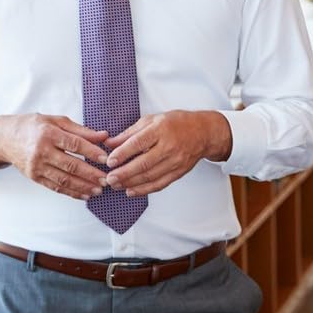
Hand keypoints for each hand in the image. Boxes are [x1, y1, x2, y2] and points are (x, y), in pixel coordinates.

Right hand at [0, 114, 109, 199]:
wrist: (5, 138)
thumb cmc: (33, 126)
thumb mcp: (55, 121)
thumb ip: (80, 130)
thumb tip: (104, 136)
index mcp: (48, 133)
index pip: (75, 144)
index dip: (92, 152)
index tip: (106, 159)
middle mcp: (41, 151)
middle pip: (71, 165)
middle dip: (91, 174)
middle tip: (107, 179)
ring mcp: (37, 166)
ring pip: (64, 180)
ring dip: (84, 187)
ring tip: (99, 190)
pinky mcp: (34, 177)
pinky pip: (56, 187)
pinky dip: (72, 193)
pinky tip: (85, 195)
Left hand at [103, 111, 231, 196]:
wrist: (203, 133)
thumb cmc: (176, 123)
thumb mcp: (151, 120)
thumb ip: (129, 133)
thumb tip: (109, 143)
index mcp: (161, 129)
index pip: (139, 143)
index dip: (123, 153)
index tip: (109, 161)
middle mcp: (169, 146)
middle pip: (144, 163)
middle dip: (124, 173)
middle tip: (109, 178)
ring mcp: (175, 161)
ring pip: (150, 176)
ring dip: (130, 183)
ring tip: (116, 185)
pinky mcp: (178, 172)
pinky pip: (159, 184)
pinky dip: (144, 190)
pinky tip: (131, 191)